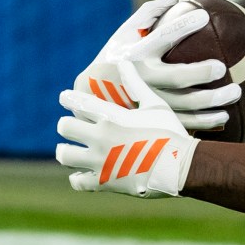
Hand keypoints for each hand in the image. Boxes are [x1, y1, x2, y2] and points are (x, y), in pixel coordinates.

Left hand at [57, 60, 198, 197]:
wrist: (180, 165)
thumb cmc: (170, 131)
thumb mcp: (155, 104)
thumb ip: (136, 84)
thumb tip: (124, 62)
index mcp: (112, 116)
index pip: (81, 103)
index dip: (69, 98)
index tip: (64, 97)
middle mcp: (101, 137)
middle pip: (65, 127)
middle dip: (66, 125)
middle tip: (69, 126)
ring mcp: (100, 161)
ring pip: (65, 155)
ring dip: (66, 151)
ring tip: (68, 150)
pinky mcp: (104, 182)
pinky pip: (78, 181)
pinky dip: (77, 177)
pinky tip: (80, 174)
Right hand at [76, 0, 238, 130]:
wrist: (91, 97)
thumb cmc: (116, 56)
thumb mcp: (124, 33)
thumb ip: (149, 14)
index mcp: (135, 54)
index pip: (161, 37)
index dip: (183, 26)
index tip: (205, 17)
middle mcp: (141, 78)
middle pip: (175, 77)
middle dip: (201, 73)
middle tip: (223, 68)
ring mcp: (146, 103)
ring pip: (183, 104)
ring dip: (211, 102)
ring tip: (235, 94)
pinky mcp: (152, 120)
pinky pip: (182, 122)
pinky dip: (204, 122)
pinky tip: (224, 118)